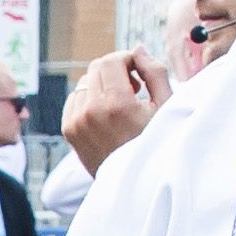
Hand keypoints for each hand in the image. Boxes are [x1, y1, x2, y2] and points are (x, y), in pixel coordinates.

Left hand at [61, 49, 165, 171]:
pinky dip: (89, 99)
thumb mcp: (166, 108)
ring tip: (121, 103)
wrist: (137, 185)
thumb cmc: (158, 146)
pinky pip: (74, 99)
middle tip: (134, 87)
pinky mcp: (69, 131)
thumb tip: (137, 50)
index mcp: (115, 104)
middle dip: (115, 70)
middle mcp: (90, 112)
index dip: (127, 59)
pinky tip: (107, 114)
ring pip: (85, 82)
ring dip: (102, 84)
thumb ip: (154, 72)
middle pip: (96, 67)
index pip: (110, 60)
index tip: (139, 73)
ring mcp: (76, 122)